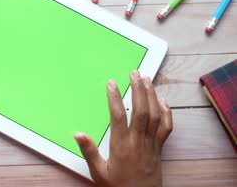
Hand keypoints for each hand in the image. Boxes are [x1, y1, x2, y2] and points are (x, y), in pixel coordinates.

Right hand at [75, 70, 172, 186]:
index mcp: (121, 146)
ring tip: (147, 79)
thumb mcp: (98, 172)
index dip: (115, 97)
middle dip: (138, 89)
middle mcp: (138, 142)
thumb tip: (77, 134)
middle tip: (134, 73)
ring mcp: (151, 144)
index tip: (111, 82)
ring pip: (155, 115)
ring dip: (151, 95)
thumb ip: (89, 151)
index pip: (118, 116)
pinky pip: (167, 127)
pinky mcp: (159, 149)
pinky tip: (162, 100)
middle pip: (140, 110)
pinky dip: (166, 112)